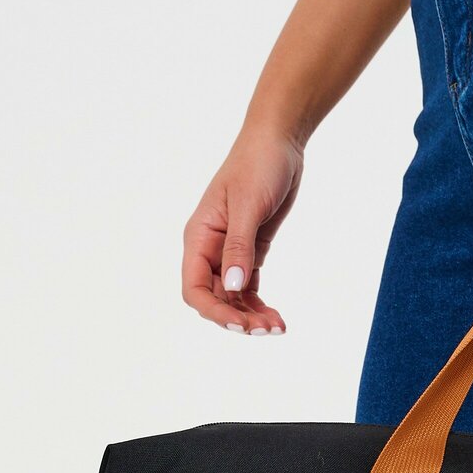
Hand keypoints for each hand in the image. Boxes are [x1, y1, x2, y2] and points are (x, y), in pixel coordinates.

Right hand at [181, 125, 303, 333]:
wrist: (279, 143)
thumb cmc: (257, 165)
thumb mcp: (248, 205)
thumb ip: (239, 247)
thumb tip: (231, 286)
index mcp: (199, 237)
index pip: (194, 288)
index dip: (214, 311)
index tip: (241, 324)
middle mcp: (210, 249)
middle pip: (214, 298)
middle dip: (237, 318)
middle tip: (268, 330)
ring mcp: (230, 252)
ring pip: (233, 298)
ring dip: (252, 316)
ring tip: (278, 327)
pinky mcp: (251, 251)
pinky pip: (249, 288)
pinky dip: (259, 304)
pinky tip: (277, 318)